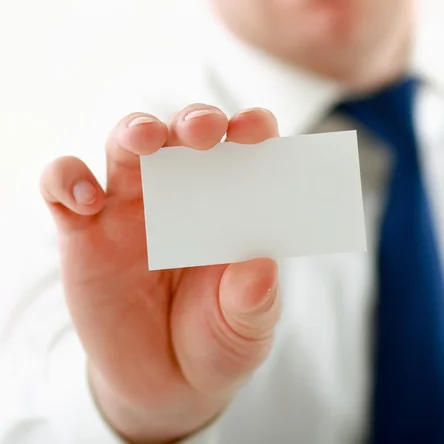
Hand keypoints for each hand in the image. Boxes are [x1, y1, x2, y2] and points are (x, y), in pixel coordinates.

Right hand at [40, 105, 281, 442]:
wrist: (167, 381)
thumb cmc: (217, 340)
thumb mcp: (247, 328)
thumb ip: (254, 301)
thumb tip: (260, 268)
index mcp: (229, 207)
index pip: (243, 151)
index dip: (251, 131)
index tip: (257, 130)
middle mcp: (181, 197)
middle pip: (182, 136)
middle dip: (193, 122)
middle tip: (204, 129)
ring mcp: (129, 210)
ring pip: (124, 146)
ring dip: (134, 132)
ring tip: (145, 139)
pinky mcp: (83, 233)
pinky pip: (63, 189)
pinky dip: (67, 180)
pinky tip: (87, 200)